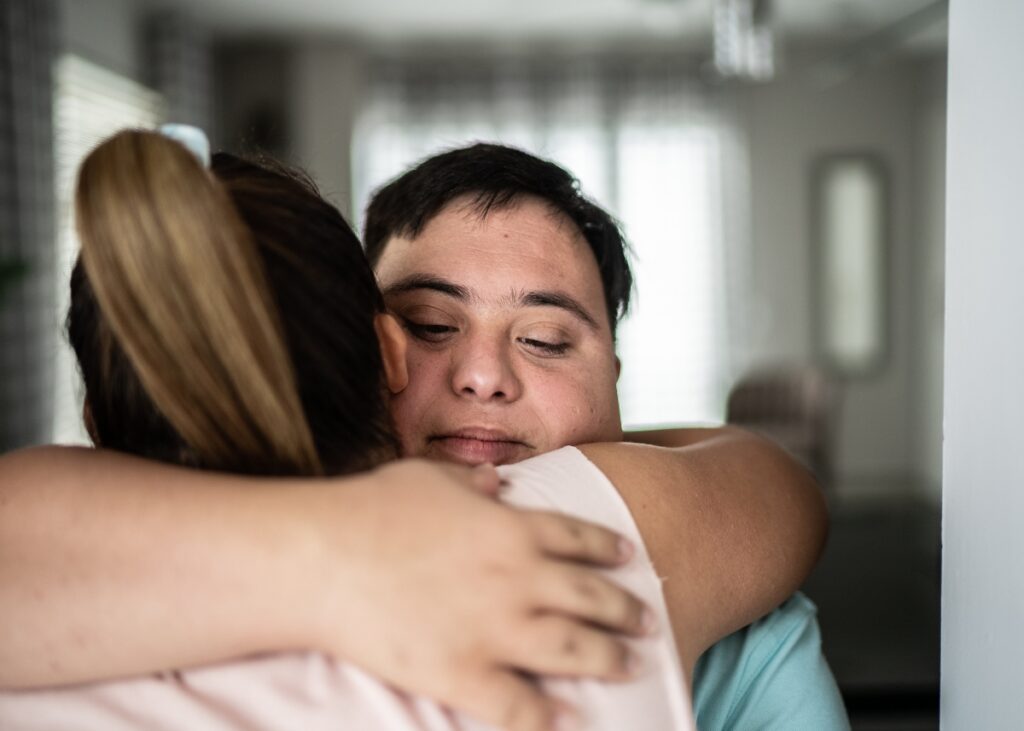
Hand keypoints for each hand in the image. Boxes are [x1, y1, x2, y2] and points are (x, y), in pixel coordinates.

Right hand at [304, 459, 653, 730]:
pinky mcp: (463, 674)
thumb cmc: (372, 508)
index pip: (578, 538)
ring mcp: (495, 629)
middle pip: (591, 596)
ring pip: (574, 651)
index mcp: (511, 528)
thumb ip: (472, 481)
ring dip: (609, 659)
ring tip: (631, 667)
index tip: (628, 556)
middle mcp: (517, 578)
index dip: (608, 548)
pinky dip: (551, 717)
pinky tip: (571, 720)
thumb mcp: (429, 476)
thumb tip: (498, 482)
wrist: (325, 558)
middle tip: (647, 619)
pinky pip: (521, 707)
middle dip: (625, 609)